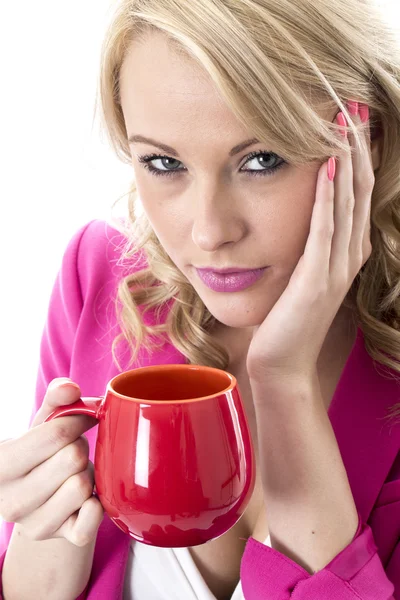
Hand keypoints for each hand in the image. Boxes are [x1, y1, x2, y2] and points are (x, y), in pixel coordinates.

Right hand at [0, 378, 102, 546]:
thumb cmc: (42, 453)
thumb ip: (56, 398)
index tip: (81, 420)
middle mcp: (10, 501)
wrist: (41, 500)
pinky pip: (92, 520)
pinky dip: (98, 505)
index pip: (56, 434)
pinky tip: (87, 498)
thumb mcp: (43, 423)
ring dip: (89, 474)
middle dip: (80, 448)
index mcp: (0, 466)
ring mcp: (34, 525)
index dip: (78, 421)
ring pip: (84, 485)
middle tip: (72, 453)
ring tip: (74, 474)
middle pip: (73, 458)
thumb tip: (71, 388)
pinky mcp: (61, 540)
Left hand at [246, 101, 372, 384]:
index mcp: (344, 253)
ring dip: (348, 162)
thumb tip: (302, 216)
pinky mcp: (316, 280)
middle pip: (358, 191)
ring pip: (348, 205)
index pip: (355, 195)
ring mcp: (335, 269)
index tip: (349, 120)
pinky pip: (325, 231)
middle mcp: (347, 256)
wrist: (281, 363)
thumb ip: (308, 247)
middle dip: (357, 148)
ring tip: (344, 124)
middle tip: (353, 106)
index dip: (357, 156)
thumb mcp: (301, 275)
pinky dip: (328, 198)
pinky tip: (327, 168)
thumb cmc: (286, 321)